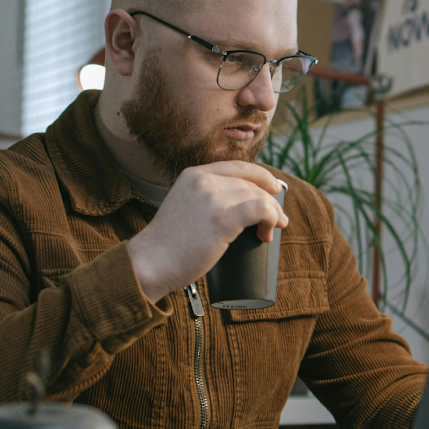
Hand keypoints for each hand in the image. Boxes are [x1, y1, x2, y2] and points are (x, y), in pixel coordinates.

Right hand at [126, 162, 288, 303]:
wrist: (150, 262)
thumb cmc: (169, 245)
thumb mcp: (184, 206)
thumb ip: (204, 199)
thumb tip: (239, 206)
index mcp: (193, 174)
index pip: (237, 166)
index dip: (261, 176)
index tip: (274, 189)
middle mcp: (203, 180)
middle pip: (251, 183)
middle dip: (270, 201)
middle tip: (279, 221)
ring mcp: (212, 197)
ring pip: (258, 196)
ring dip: (272, 214)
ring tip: (271, 231)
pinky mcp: (221, 217)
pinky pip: (260, 209)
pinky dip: (271, 219)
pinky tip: (266, 233)